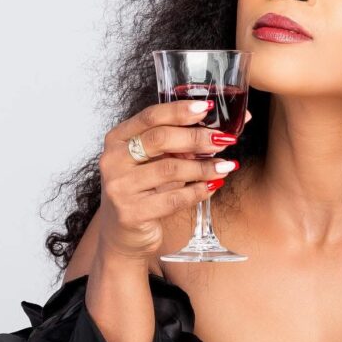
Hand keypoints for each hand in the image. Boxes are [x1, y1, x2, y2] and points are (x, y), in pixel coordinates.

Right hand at [97, 99, 250, 260]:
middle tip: (224, 139)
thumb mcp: (155, 162)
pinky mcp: (131, 213)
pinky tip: (213, 186)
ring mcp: (119, 187)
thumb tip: (228, 127)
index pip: (150, 117)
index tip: (207, 108)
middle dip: (197, 138)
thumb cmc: (144, 191)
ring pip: (170, 170)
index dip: (179, 111)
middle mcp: (113, 160)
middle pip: (160, 140)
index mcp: (117, 139)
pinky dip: (198, 192)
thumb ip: (182, 143)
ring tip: (226, 166)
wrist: (124, 234)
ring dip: (204, 167)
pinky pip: (174, 199)